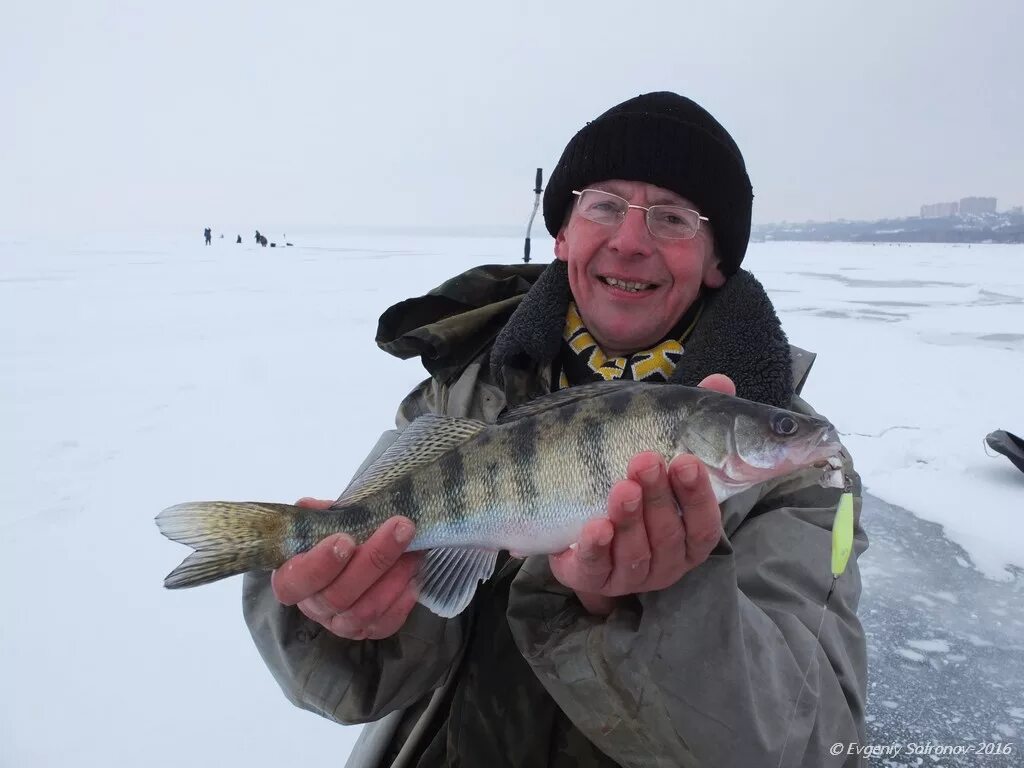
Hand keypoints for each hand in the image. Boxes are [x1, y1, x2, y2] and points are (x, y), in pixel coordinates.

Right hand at [270, 500, 421, 639]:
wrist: (360, 556)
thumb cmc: (335, 538)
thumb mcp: (324, 522)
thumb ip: (318, 515)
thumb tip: (310, 507)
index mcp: (293, 580)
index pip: (296, 581)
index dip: (319, 564)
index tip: (345, 539)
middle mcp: (314, 607)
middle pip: (338, 595)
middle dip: (374, 559)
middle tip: (401, 527)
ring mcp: (341, 623)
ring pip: (365, 610)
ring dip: (394, 577)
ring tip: (414, 548)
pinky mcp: (368, 630)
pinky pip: (386, 623)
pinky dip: (403, 599)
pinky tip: (415, 573)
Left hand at [549, 374, 734, 615]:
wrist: (572, 513)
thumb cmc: (632, 479)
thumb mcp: (661, 448)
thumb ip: (695, 420)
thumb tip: (722, 381)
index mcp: (689, 532)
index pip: (705, 521)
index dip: (698, 494)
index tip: (685, 460)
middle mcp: (666, 558)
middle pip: (669, 535)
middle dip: (659, 498)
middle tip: (645, 461)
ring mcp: (629, 572)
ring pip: (636, 553)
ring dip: (629, 518)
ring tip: (620, 486)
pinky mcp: (590, 578)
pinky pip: (594, 570)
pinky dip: (595, 548)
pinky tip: (594, 525)